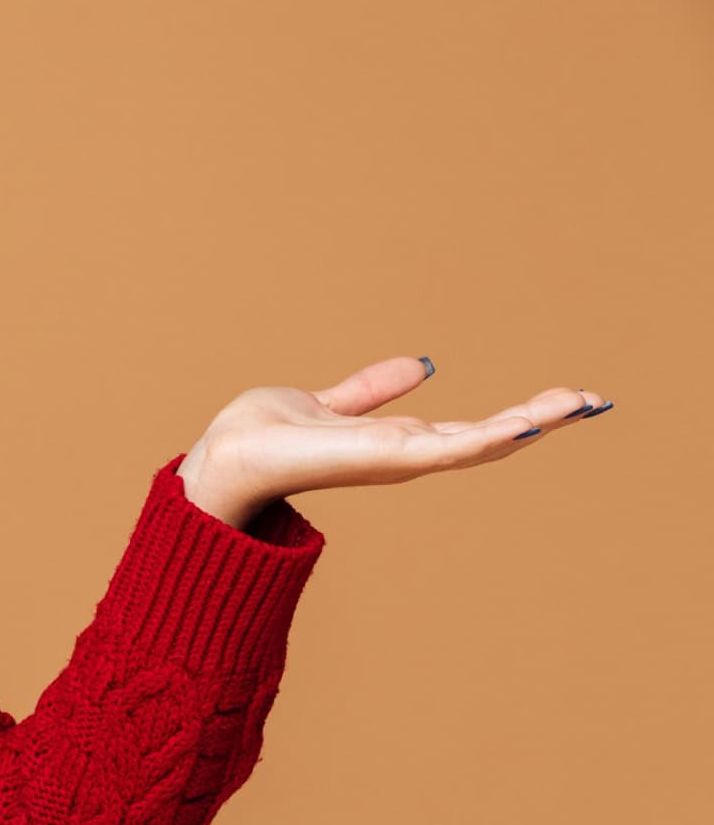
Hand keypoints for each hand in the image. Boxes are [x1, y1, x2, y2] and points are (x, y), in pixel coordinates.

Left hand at [175, 356, 612, 527]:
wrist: (229, 455)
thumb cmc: (263, 436)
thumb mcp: (332, 401)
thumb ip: (373, 390)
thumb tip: (423, 364)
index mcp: (397, 442)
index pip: (471, 428)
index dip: (520, 416)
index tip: (567, 398)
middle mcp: (405, 455)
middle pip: (489, 436)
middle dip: (543, 420)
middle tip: (595, 399)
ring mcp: (399, 461)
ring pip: (481, 443)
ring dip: (533, 424)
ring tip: (581, 403)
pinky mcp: (385, 460)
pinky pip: (448, 449)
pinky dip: (490, 437)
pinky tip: (528, 423)